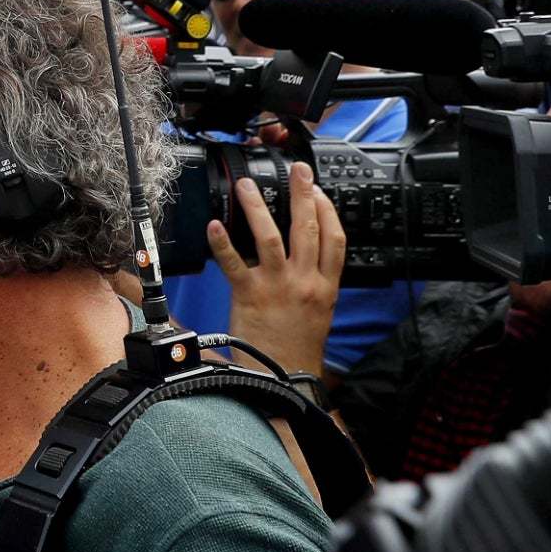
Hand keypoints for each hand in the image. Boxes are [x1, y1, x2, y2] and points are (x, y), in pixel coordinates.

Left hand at [207, 163, 343, 379]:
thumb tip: (307, 253)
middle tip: (297, 171)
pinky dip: (223, 243)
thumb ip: (317, 281)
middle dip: (303, 195)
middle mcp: (305, 283)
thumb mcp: (321, 311)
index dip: (328, 210)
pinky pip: (233, 263)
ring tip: (248, 186)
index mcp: (326, 287)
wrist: (285, 380)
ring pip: (271, 237)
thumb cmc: (299, 347)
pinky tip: (215, 225)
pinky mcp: (250, 296)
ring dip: (258, 207)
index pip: (336, 239)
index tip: (318, 190)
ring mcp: (278, 287)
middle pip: (308, 229)